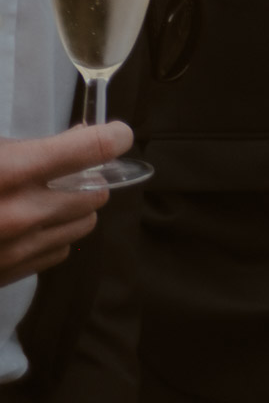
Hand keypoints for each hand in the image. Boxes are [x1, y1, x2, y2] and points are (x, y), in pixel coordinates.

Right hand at [0, 124, 131, 284]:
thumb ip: (32, 146)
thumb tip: (81, 137)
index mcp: (9, 172)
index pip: (92, 149)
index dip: (113, 138)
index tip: (117, 136)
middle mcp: (19, 213)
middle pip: (96, 194)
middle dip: (89, 180)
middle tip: (69, 174)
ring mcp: (15, 249)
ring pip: (84, 224)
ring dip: (74, 210)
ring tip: (46, 201)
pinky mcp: (8, 274)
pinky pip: (58, 251)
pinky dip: (53, 236)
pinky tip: (29, 227)